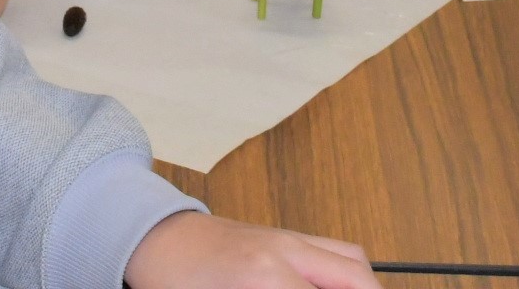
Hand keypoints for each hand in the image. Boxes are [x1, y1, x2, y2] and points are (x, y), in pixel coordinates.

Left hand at [126, 212, 374, 288]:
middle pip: (356, 276)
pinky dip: (344, 272)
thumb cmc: (174, 281)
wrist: (155, 239)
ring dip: (363, 284)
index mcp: (266, 275)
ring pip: (351, 257)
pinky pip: (332, 249)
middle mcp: (285, 249)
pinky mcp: (283, 234)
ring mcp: (287, 236)